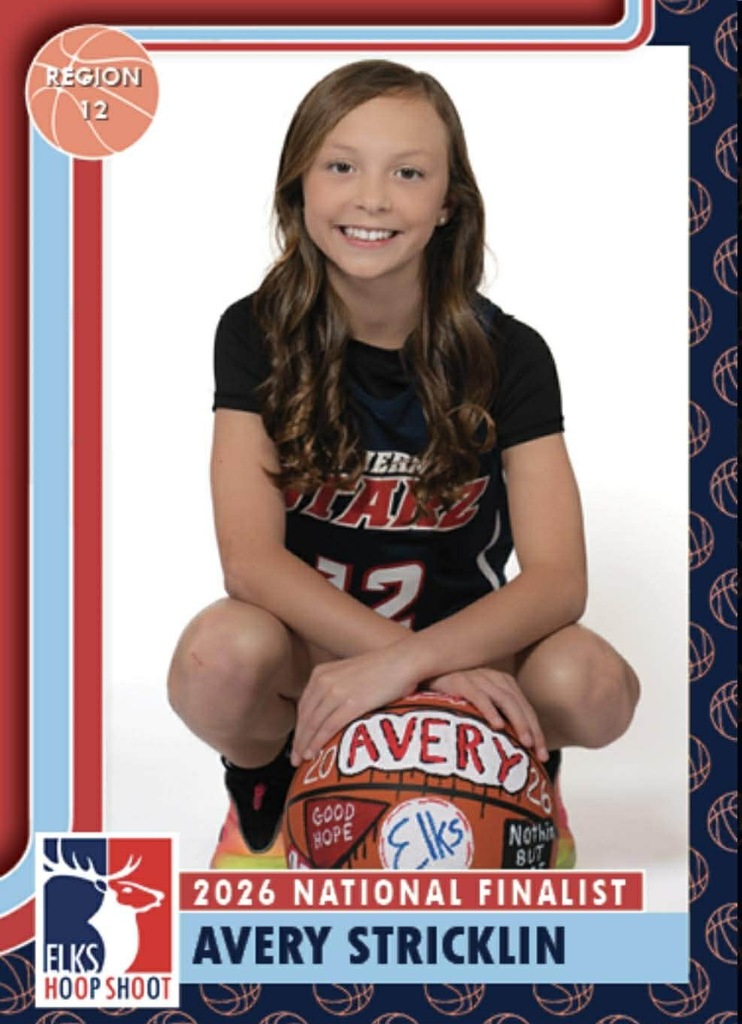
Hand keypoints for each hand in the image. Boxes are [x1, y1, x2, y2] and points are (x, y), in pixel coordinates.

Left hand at [290, 645, 417, 765]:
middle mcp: (324, 681)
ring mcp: (336, 692)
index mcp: (321, 673)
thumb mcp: (351, 675)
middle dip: (298, 740)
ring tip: (301, 761)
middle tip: (294, 758)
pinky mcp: (351, 703)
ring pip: (313, 724)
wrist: (403, 660)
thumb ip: (338, 689)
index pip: (304, 706)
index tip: (297, 743)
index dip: (299, 727)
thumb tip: (333, 713)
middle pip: (305, 717)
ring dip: (305, 744)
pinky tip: (312, 754)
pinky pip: (328, 727)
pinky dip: (317, 742)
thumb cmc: (383, 669)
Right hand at [426, 668, 547, 760]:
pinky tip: (498, 726)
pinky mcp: (459, 680)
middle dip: (533, 730)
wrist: (420, 676)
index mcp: (501, 683)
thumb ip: (492, 719)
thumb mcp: (475, 707)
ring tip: (525, 742)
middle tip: (540, 753)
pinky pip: (478, 696)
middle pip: (519, 705)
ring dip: (517, 721)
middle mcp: (492, 678)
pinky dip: (490, 710)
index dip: (537, 732)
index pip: (525, 709)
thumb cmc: (449, 697)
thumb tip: (510, 749)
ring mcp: (476, 677)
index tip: (543, 756)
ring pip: (504, 700)